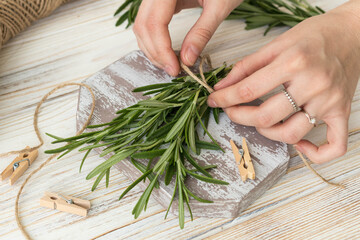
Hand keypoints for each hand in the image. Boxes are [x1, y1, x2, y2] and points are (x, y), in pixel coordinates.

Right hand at [133, 0, 240, 75]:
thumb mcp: (219, 6)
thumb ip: (202, 32)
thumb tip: (187, 60)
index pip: (155, 23)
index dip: (162, 50)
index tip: (175, 69)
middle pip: (144, 25)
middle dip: (156, 52)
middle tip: (172, 70)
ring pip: (142, 25)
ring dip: (152, 48)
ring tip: (170, 64)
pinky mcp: (161, 1)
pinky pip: (149, 22)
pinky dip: (155, 40)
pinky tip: (167, 52)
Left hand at [207, 1, 359, 163]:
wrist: (353, 32)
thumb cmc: (314, 35)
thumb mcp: (277, 43)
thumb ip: (247, 66)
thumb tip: (222, 85)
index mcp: (292, 62)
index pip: (248, 90)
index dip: (224, 99)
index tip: (214, 101)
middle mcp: (312, 83)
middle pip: (265, 117)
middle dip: (239, 117)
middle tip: (231, 111)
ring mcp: (328, 101)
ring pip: (291, 134)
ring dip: (267, 133)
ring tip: (260, 122)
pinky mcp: (342, 111)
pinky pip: (334, 145)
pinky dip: (315, 153)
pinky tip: (298, 145)